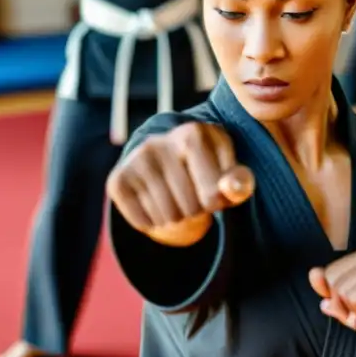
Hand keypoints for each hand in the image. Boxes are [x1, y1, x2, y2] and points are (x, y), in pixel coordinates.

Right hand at [106, 122, 254, 247]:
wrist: (166, 154)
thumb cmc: (207, 166)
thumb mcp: (228, 170)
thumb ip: (238, 182)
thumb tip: (229, 189)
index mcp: (193, 133)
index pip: (212, 194)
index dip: (217, 200)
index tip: (214, 186)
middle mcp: (159, 142)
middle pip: (189, 208)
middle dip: (196, 209)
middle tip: (191, 192)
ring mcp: (136, 160)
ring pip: (167, 218)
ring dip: (176, 217)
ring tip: (175, 197)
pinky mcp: (117, 180)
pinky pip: (143, 222)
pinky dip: (153, 222)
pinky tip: (155, 202)